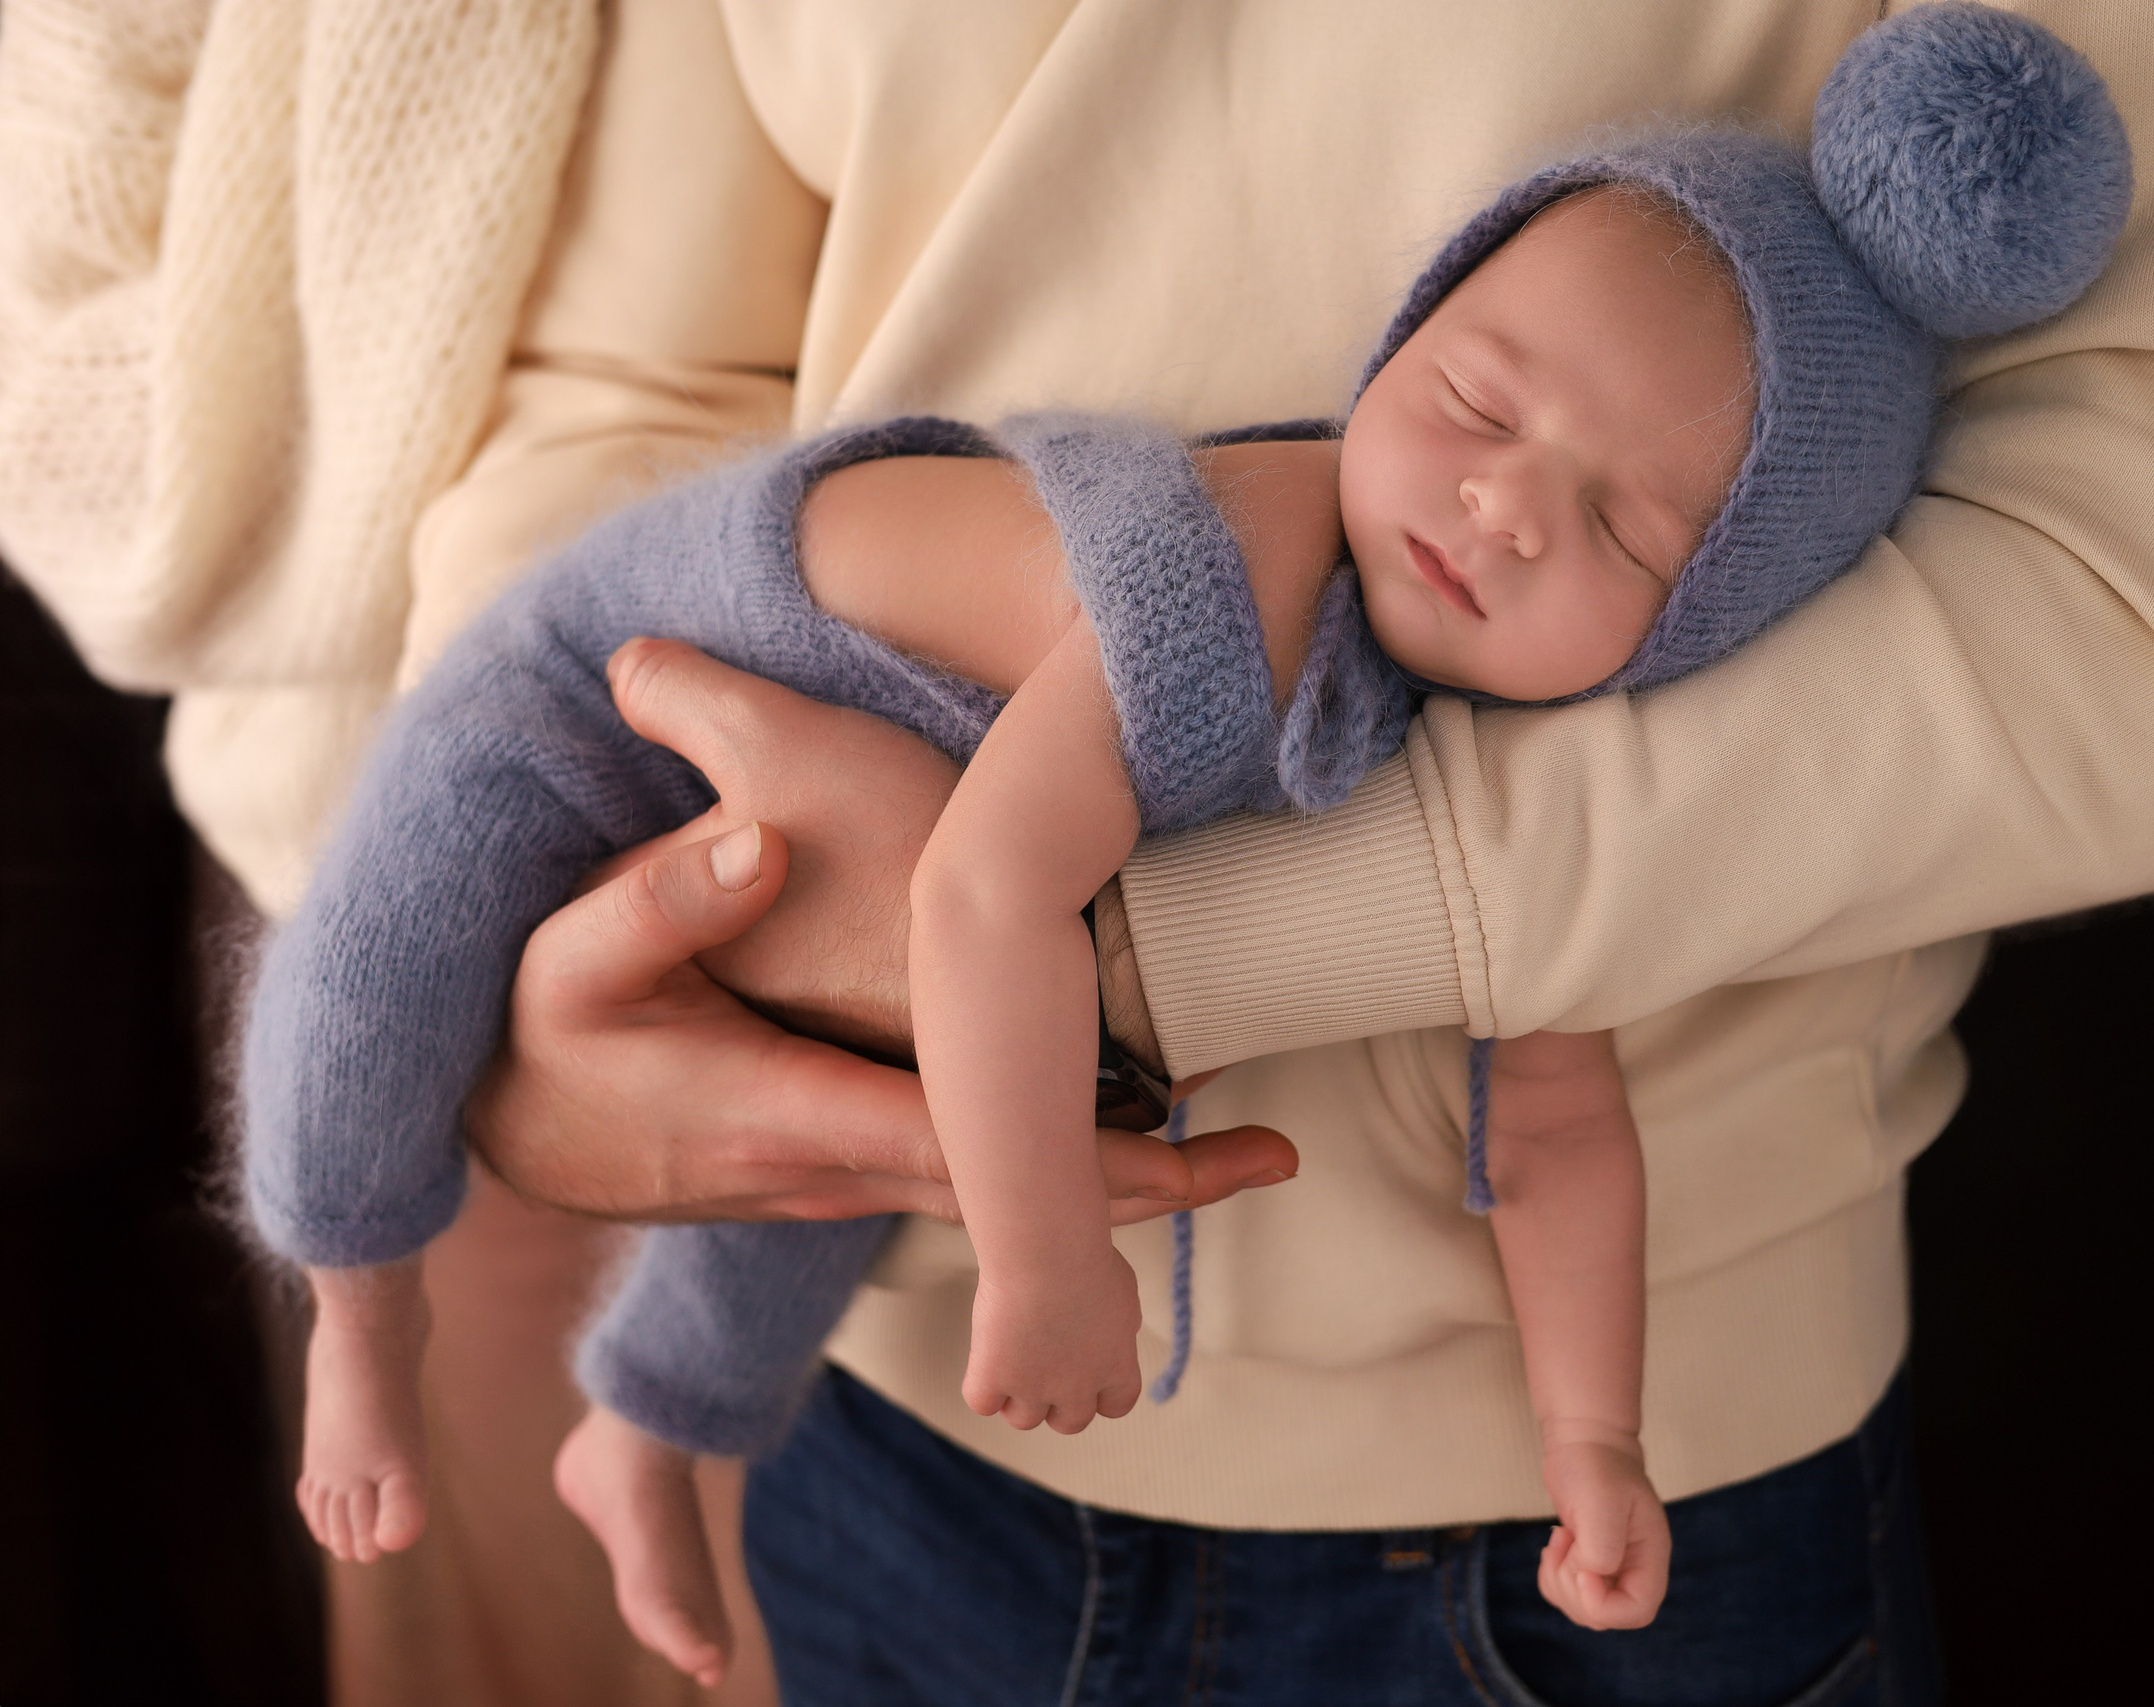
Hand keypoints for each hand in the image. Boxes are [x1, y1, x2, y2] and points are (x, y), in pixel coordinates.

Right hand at [468, 640, 1294, 1222]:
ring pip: (1004, 1201)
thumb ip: (658, 901)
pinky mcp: (845, 1163)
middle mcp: (832, 1167)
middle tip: (1270, 1160)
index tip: (1189, 1143)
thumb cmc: (548, 1036)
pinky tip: (1131, 1147)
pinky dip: (1057, 1180)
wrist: (513, 1130)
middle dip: (1145, 1188)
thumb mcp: (569, 959)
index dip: (1079, 1157)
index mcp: (785, 1111)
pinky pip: (972, 1182)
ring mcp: (842, 1178)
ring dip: (1115, 1190)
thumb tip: (757, 841)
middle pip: (1015, 1196)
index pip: (963, 1146)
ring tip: (1238, 1160)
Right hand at [961, 1250, 1145, 1433]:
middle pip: (1069, 1423)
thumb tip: (1117, 1332)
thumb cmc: (1085, 1258)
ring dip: (1016, 1396)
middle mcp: (1078, 1388)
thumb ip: (1121, 1322)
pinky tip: (986, 1355)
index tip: (1085, 1370)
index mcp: (1116, 1367)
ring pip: (1022, 1419)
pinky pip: (981, 1402)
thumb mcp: (1123, 1290)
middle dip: (1056, 1400)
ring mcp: (1033, 1388)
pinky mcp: (993, 1379)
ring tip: (1011, 1356)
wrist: (1045, 1252)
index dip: (1099, 1393)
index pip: (1116, 1405)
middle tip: (1042, 1363)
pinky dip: (981, 1384)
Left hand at [1535, 1433, 1671, 1630]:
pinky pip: (1565, 1593)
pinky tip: (1559, 1541)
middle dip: (1573, 1587)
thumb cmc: (1597, 1465)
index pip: (1637, 1610)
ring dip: (1559, 1578)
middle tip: (1567, 1542)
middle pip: (1605, 1616)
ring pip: (1581, 1608)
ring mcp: (1612, 1571)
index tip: (1582, 1570)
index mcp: (1650, 1556)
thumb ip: (1602, 1544)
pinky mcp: (1588, 1566)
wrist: (1586, 1443)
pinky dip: (1551, 1574)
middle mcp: (1634, 1569)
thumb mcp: (1601, 1499)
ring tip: (1562, 1536)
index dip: (1604, 1604)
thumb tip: (1593, 1577)